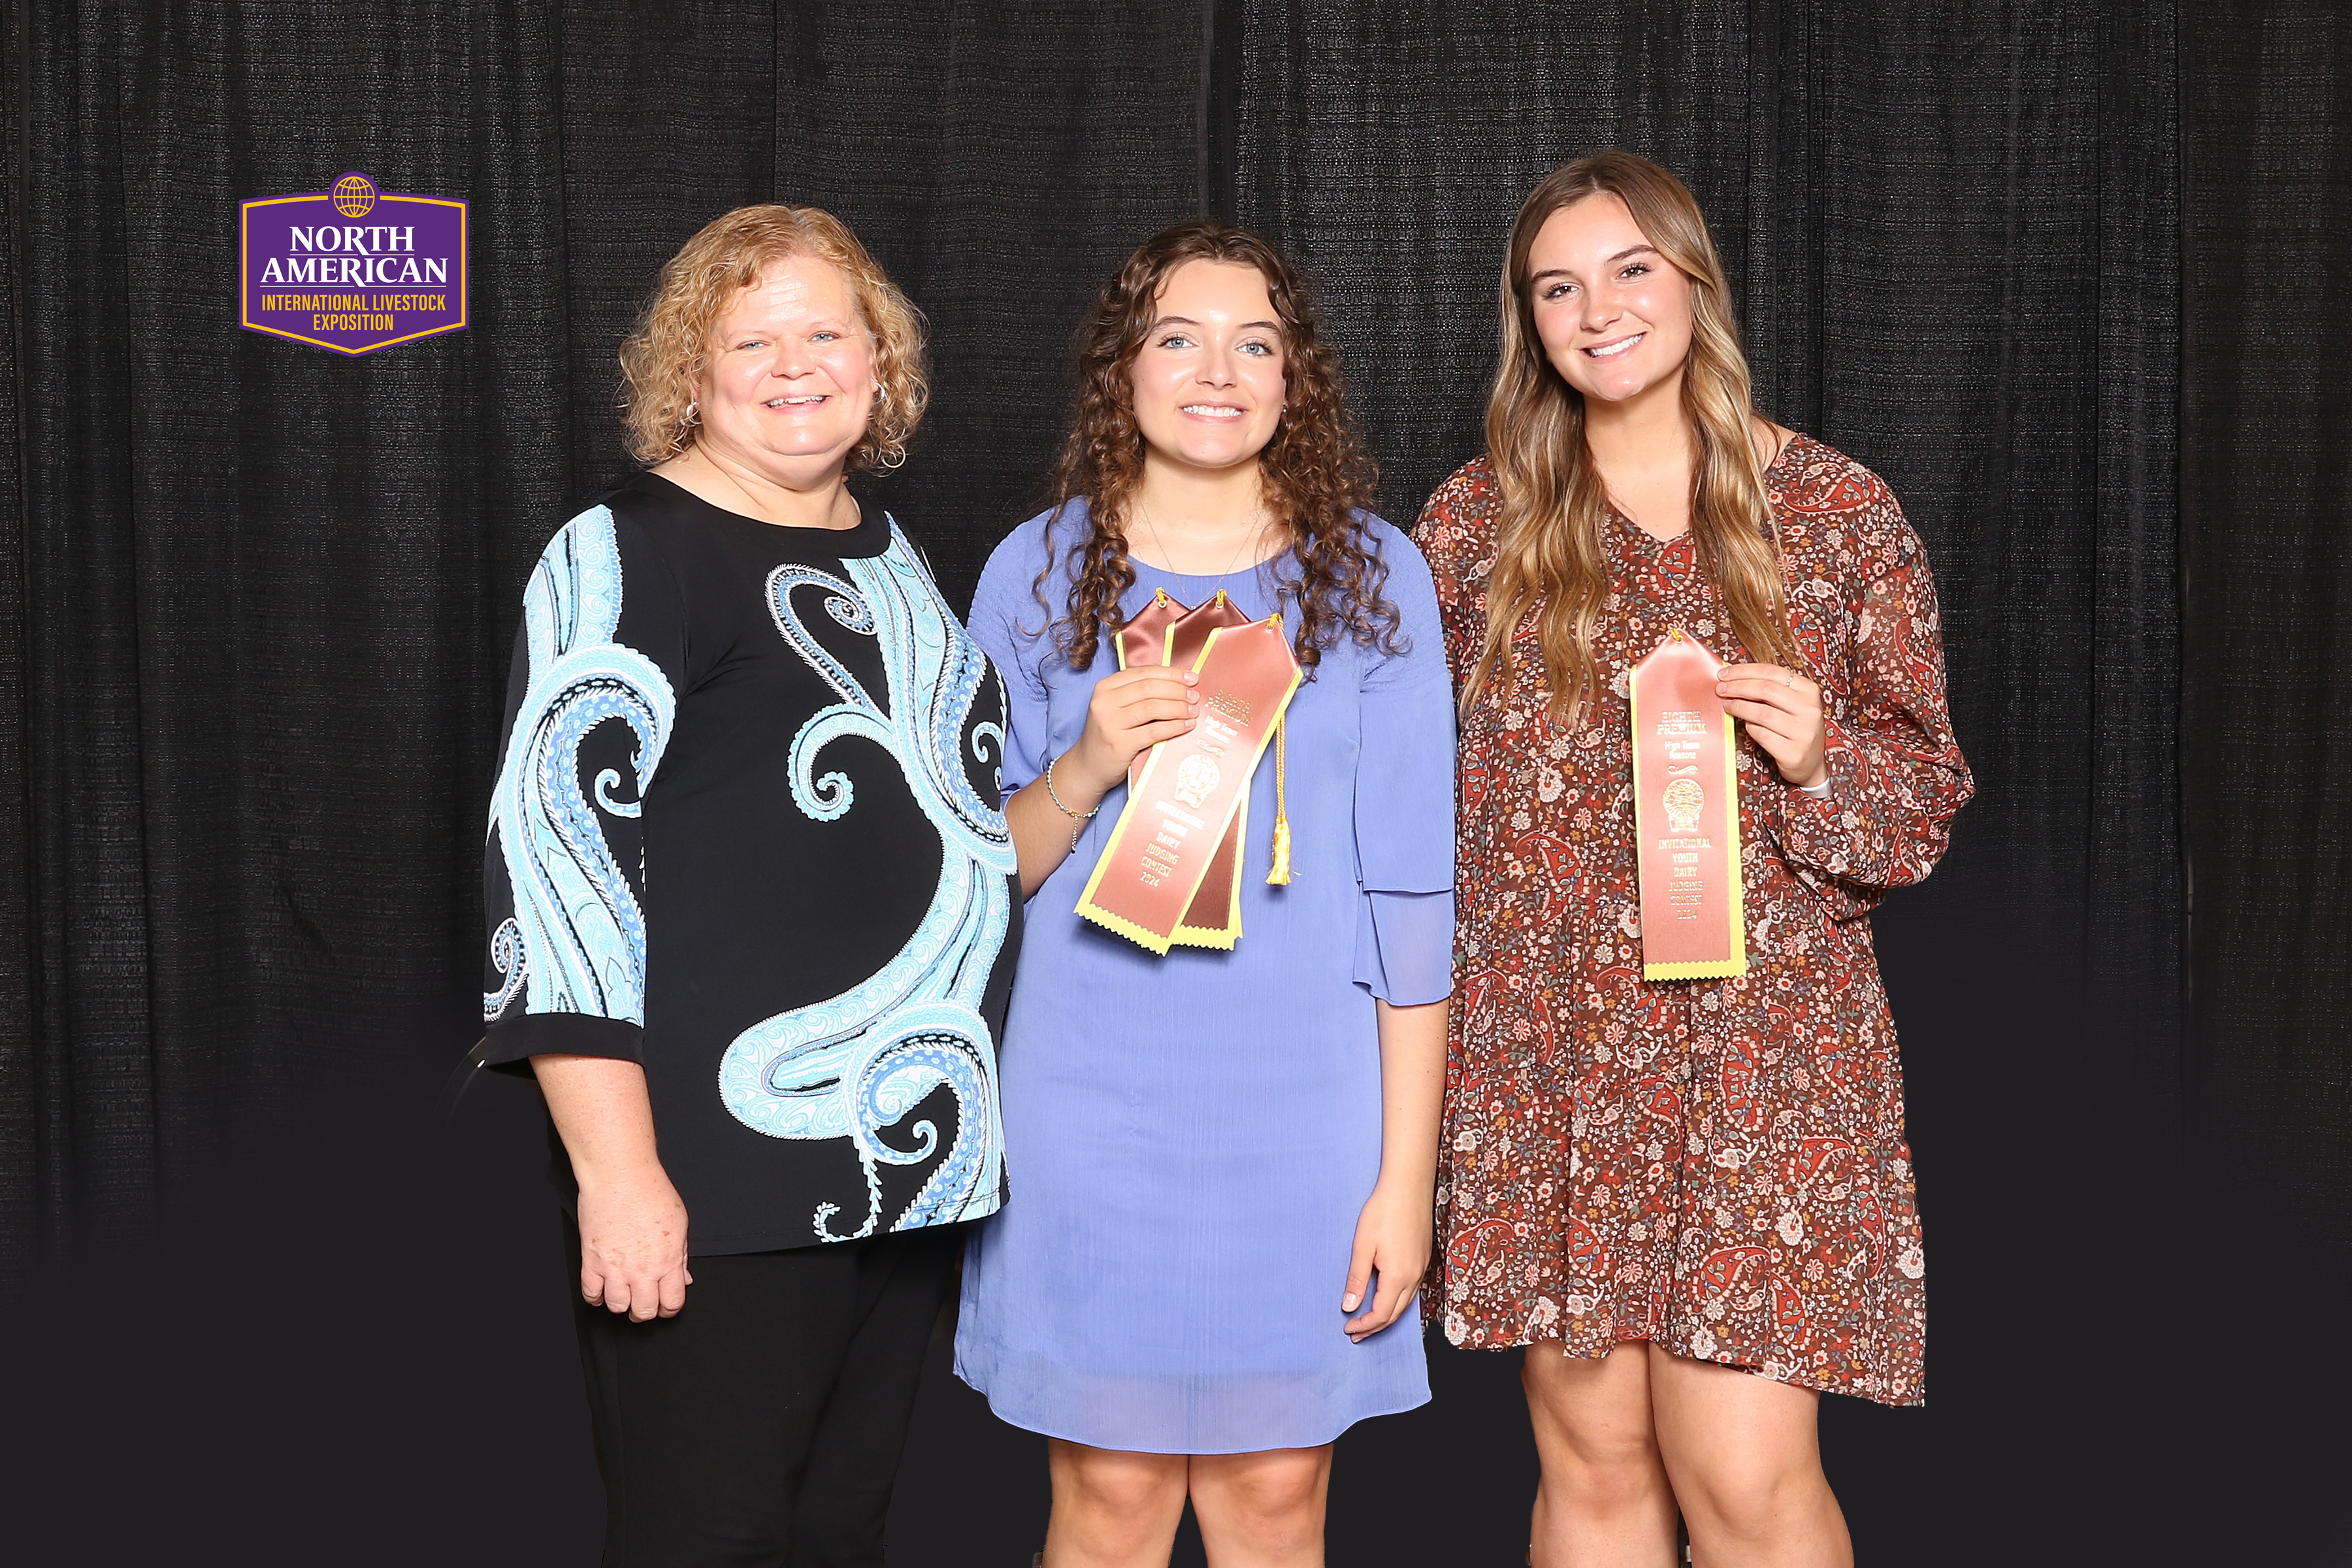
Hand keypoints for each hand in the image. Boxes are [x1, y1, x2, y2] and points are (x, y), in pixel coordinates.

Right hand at [576, 1169, 692, 1321]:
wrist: (619, 1176)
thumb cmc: (651, 1192)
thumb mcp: (679, 1222)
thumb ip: (681, 1256)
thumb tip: (683, 1278)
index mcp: (667, 1260)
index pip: (672, 1303)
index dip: (670, 1308)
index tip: (666, 1304)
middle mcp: (642, 1269)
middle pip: (643, 1312)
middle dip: (645, 1312)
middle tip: (644, 1302)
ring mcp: (615, 1268)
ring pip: (616, 1307)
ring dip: (621, 1304)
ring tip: (623, 1293)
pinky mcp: (591, 1261)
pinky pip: (590, 1294)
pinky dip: (595, 1297)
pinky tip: (602, 1288)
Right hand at [1058, 664, 1200, 803]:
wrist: (1089, 766)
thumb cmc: (1109, 734)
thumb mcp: (1116, 707)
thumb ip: (1138, 694)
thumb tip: (1179, 684)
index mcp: (1105, 687)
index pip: (1142, 673)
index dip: (1170, 674)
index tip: (1191, 678)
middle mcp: (1104, 702)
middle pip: (1149, 688)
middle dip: (1177, 690)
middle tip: (1194, 696)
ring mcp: (1110, 723)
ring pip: (1153, 708)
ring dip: (1178, 707)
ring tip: (1193, 711)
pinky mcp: (1120, 744)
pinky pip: (1154, 731)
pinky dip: (1174, 726)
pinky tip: (1186, 725)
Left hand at [1343, 1176, 1432, 1341]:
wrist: (1408, 1186)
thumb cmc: (1382, 1212)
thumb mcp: (1363, 1246)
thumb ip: (1356, 1279)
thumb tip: (1349, 1306)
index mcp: (1398, 1276)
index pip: (1381, 1314)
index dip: (1364, 1325)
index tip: (1348, 1328)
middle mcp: (1414, 1276)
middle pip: (1395, 1314)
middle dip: (1375, 1327)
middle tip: (1355, 1334)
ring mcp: (1422, 1268)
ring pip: (1405, 1304)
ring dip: (1386, 1316)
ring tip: (1368, 1322)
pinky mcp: (1424, 1259)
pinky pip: (1412, 1290)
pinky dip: (1397, 1302)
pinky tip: (1386, 1299)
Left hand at [1717, 663, 1827, 788]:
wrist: (1810, 763)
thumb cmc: (1795, 728)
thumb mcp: (1791, 704)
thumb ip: (1771, 690)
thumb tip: (1734, 678)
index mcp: (1809, 690)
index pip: (1772, 672)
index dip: (1744, 671)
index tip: (1724, 673)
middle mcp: (1809, 710)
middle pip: (1766, 690)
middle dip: (1738, 687)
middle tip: (1720, 689)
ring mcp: (1803, 732)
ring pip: (1762, 713)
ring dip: (1739, 707)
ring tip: (1727, 705)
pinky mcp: (1793, 753)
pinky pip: (1762, 734)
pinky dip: (1749, 727)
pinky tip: (1744, 725)